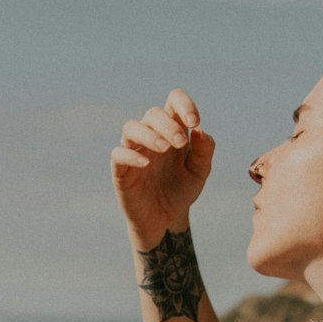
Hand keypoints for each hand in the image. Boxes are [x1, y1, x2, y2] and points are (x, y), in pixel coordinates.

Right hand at [111, 89, 215, 246]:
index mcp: (172, 130)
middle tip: (181, 143)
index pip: (174, 101)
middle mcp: (151, 135)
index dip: (184, 105)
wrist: (165, 219)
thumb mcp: (198, 174)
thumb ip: (203, 152)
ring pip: (132, 128)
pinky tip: (146, 164)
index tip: (195, 121)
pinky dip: (131, 156)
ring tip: (164, 148)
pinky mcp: (121, 169)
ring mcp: (134, 150)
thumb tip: (200, 131)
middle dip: (168, 125)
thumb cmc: (180, 191)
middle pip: (153, 114)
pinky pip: (119, 154)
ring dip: (149, 134)